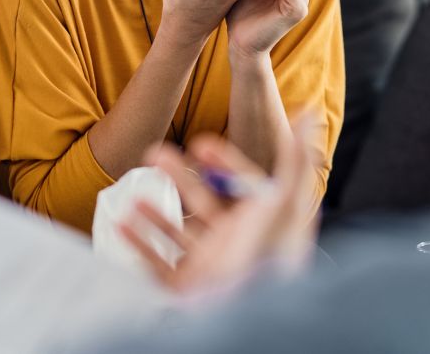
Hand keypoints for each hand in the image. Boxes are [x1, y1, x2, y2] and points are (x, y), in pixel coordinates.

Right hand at [119, 118, 319, 294]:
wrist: (251, 316)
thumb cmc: (270, 261)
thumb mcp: (285, 203)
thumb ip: (294, 159)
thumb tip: (308, 112)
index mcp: (256, 222)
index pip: (238, 184)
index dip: (222, 161)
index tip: (200, 142)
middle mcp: (232, 241)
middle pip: (202, 201)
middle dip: (178, 175)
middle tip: (155, 152)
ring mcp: (207, 264)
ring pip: (176, 231)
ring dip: (153, 210)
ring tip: (134, 191)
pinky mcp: (186, 286)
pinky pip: (157, 263)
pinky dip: (138, 243)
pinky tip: (121, 222)